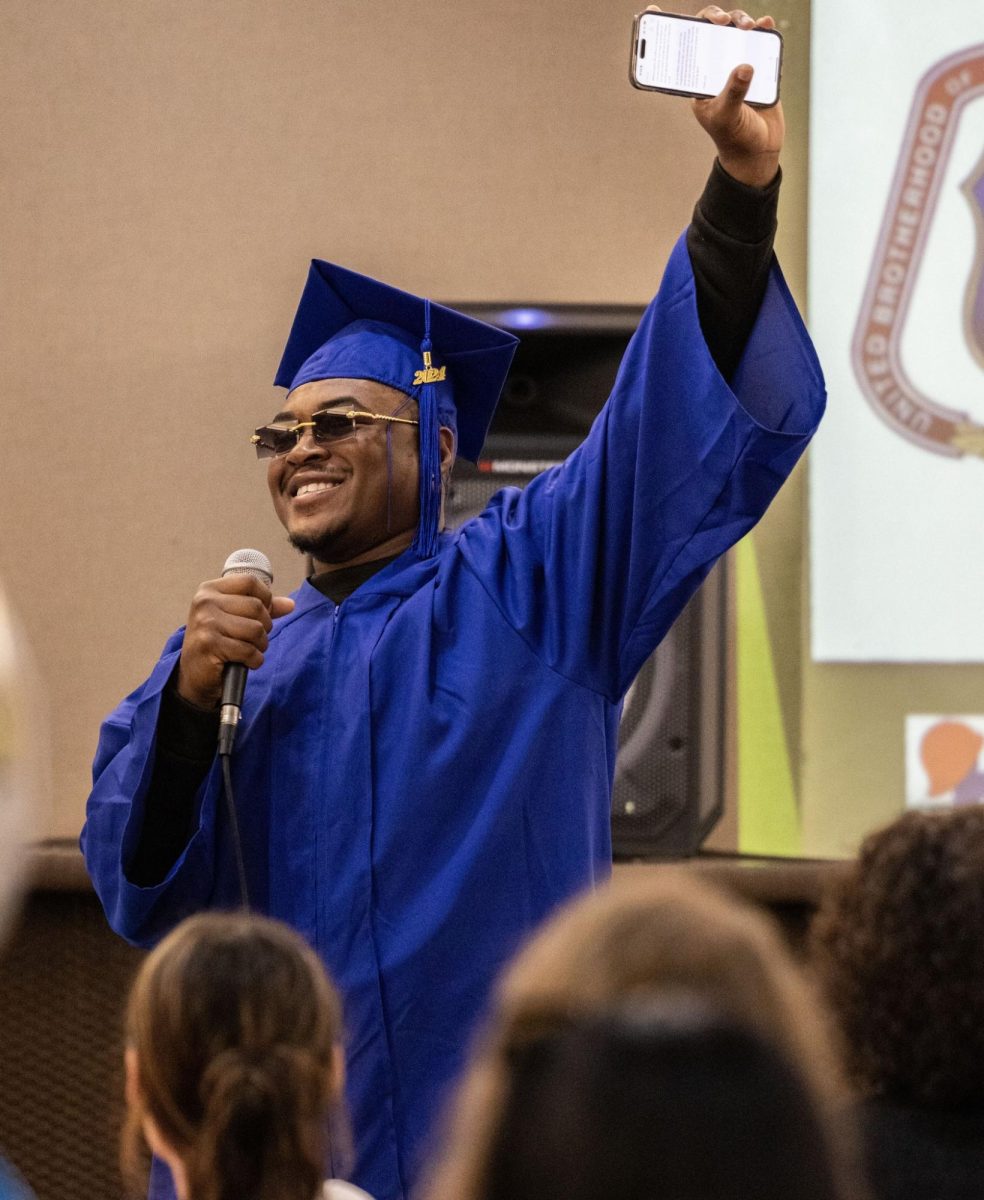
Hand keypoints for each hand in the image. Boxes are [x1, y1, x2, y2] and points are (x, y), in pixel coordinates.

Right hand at [176, 575, 294, 708]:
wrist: (194, 674)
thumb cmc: (217, 643)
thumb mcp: (236, 619)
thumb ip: (263, 608)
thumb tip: (290, 604)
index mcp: (210, 590)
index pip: (250, 582)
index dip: (265, 598)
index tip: (262, 614)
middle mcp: (205, 602)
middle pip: (257, 606)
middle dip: (264, 627)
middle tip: (253, 639)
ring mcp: (206, 623)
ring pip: (256, 629)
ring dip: (260, 645)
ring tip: (250, 651)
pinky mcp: (209, 645)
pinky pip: (249, 650)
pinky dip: (254, 660)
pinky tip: (246, 662)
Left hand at [645, 6, 783, 187]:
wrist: (759, 151)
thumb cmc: (734, 137)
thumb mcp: (727, 117)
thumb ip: (734, 93)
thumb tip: (744, 67)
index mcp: (697, 80)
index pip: (680, 48)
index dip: (669, 29)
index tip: (655, 12)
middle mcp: (714, 68)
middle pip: (710, 31)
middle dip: (714, 18)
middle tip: (721, 21)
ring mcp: (736, 64)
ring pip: (735, 31)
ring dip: (741, 22)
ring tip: (749, 26)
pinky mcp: (758, 65)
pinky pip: (760, 41)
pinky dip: (764, 30)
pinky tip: (767, 25)